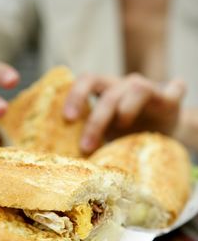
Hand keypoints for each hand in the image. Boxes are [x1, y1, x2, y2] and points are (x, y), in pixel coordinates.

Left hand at [63, 73, 185, 153]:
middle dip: (96, 121)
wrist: (160, 132)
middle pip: (109, 93)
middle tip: (86, 147)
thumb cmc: (127, 134)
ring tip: (122, 128)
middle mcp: (125, 86)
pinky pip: (176, 89)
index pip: (87, 80)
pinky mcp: (171, 99)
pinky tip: (170, 100)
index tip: (68, 119)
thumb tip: (64, 160)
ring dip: (125, 110)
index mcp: (106, 91)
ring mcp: (150, 90)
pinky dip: (174, 91)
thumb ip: (90, 137)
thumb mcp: (106, 135)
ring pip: (137, 87)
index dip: (76, 95)